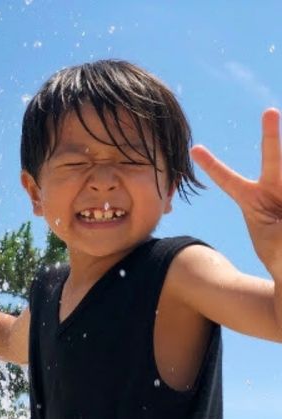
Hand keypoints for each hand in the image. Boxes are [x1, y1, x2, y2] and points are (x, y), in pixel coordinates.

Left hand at [191, 108, 281, 275]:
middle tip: (269, 112)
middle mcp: (272, 189)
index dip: (213, 166)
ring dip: (280, 210)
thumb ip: (274, 221)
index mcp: (252, 201)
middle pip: (272, 158)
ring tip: (278, 217)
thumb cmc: (279, 256)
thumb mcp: (273, 243)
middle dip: (270, 136)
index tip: (195, 150)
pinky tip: (281, 214)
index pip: (228, 180)